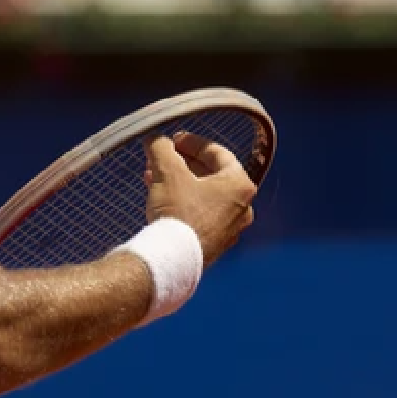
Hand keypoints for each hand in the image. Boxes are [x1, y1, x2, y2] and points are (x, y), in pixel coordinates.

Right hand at [143, 131, 256, 266]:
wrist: (174, 259)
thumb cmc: (178, 213)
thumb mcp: (167, 172)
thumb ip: (161, 147)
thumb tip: (155, 137)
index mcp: (239, 184)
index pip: (217, 153)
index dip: (192, 143)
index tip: (173, 140)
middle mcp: (242, 207)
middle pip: (210, 175)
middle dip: (182, 164)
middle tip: (163, 158)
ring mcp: (230, 228)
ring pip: (203, 196)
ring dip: (179, 183)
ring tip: (154, 178)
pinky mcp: (214, 244)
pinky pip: (200, 215)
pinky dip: (183, 203)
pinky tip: (161, 200)